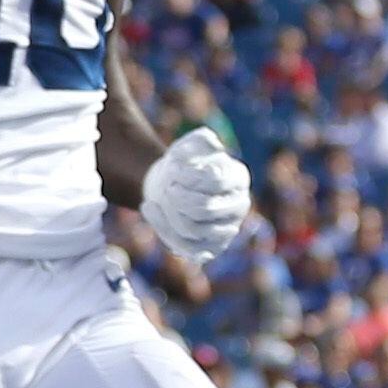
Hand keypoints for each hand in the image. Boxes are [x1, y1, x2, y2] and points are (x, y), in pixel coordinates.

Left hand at [138, 127, 254, 265]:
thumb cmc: (184, 164)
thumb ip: (201, 139)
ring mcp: (227, 230)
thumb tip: (213, 145)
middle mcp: (239, 206)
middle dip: (177, 198)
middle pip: (205, 208)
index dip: (189, 176)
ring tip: (158, 195)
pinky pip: (187, 248)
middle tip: (166, 187)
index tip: (172, 167)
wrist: (173, 185)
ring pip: (193, 228)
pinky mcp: (211, 248)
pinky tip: (149, 207)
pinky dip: (163, 228)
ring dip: (169, 212)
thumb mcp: (189, 145)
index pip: (215, 181)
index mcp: (239, 178)